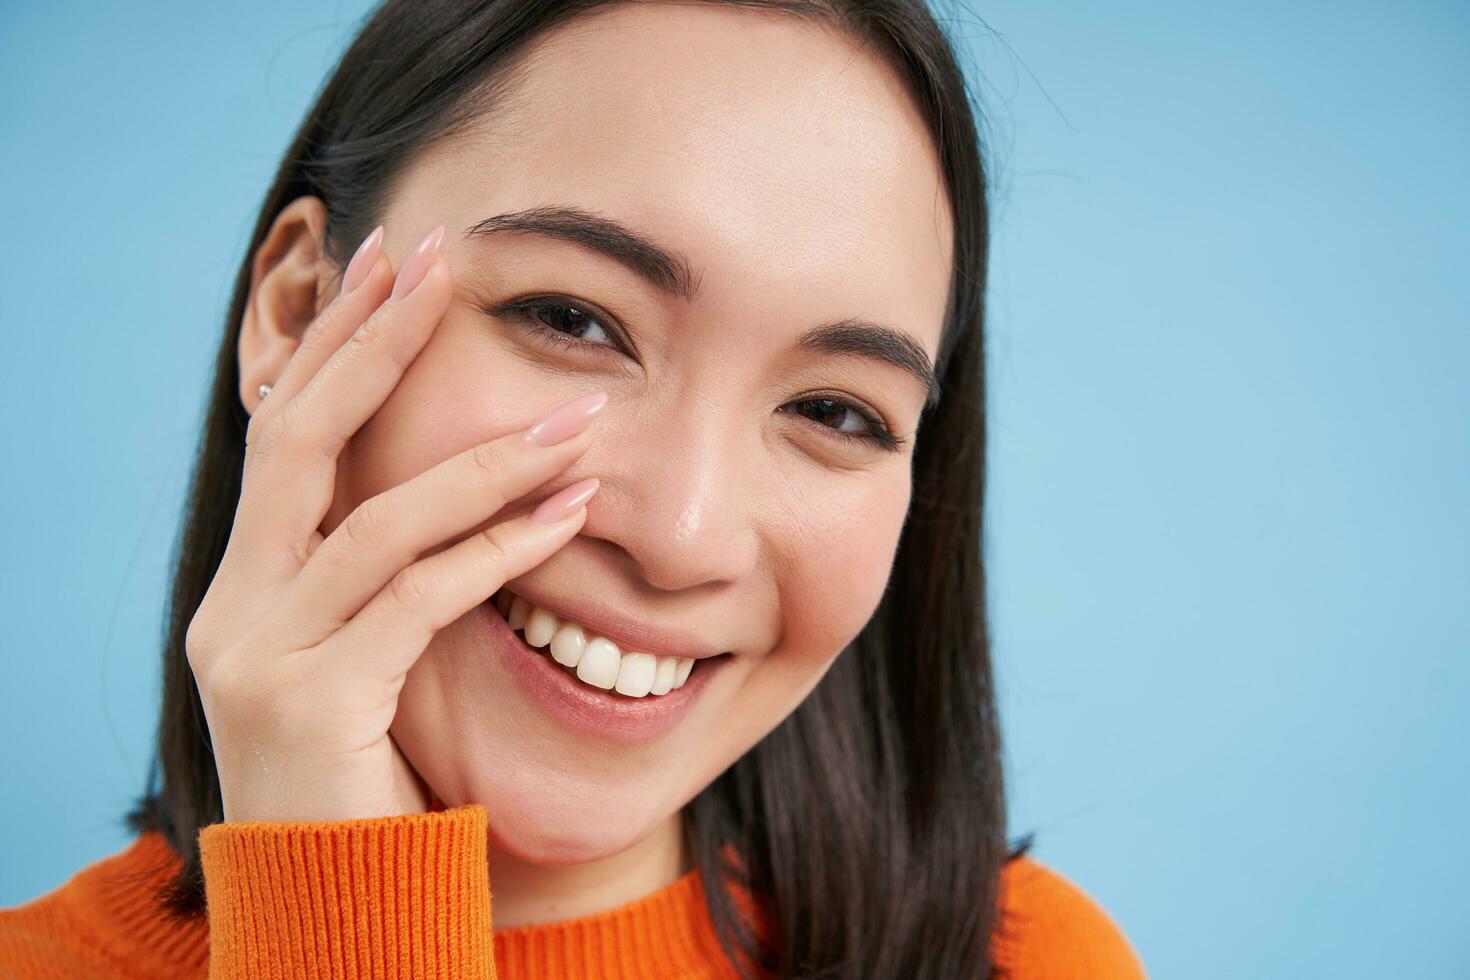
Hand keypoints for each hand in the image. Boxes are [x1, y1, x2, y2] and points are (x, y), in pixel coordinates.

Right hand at [185, 224, 605, 823]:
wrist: (335, 909)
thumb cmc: (365, 781)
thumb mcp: (364, 660)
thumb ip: (385, 576)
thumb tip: (458, 483)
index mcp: (245, 587)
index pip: (284, 435)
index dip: (333, 343)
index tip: (387, 264)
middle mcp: (235, 608)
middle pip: (299, 440)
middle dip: (372, 342)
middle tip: (437, 259)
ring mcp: (261, 657)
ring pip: (377, 520)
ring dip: (485, 461)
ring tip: (578, 421)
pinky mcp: (313, 706)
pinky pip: (420, 600)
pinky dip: (500, 549)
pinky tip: (568, 515)